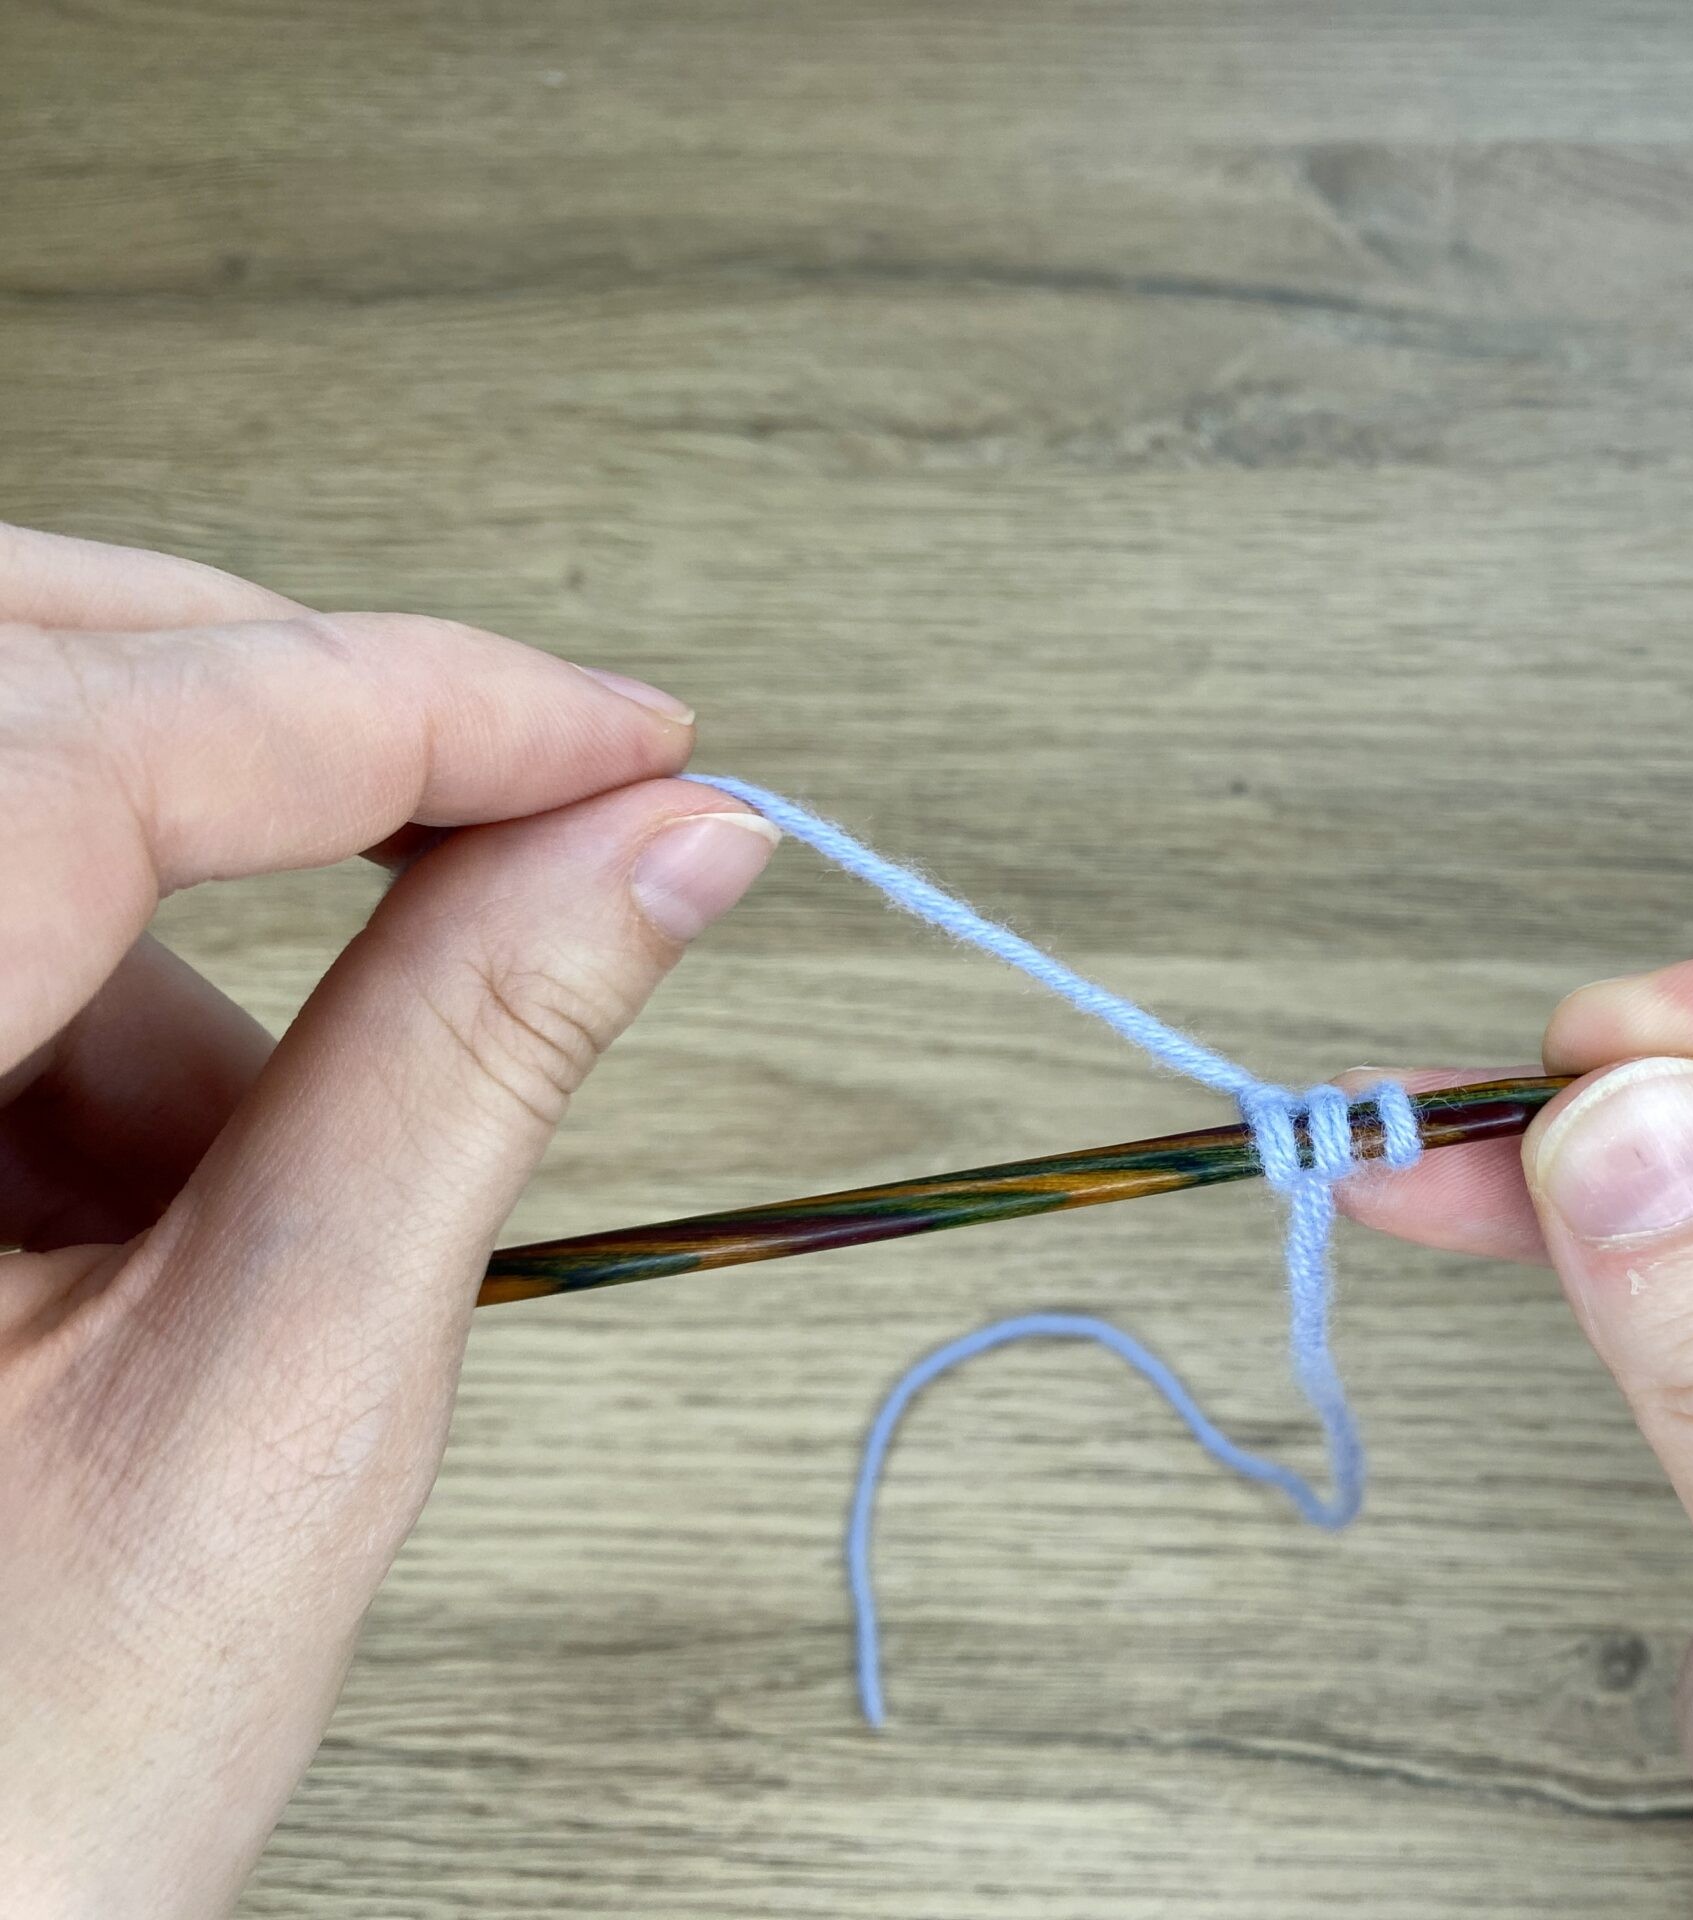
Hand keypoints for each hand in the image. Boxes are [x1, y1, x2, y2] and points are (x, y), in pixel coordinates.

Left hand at [0, 524, 778, 1915]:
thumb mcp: (272, 1413)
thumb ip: (470, 1070)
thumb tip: (659, 848)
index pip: (118, 745)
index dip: (417, 704)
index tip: (623, 741)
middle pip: (18, 670)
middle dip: (275, 726)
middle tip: (507, 825)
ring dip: (153, 939)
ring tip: (220, 1221)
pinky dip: (62, 1007)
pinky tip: (97, 1216)